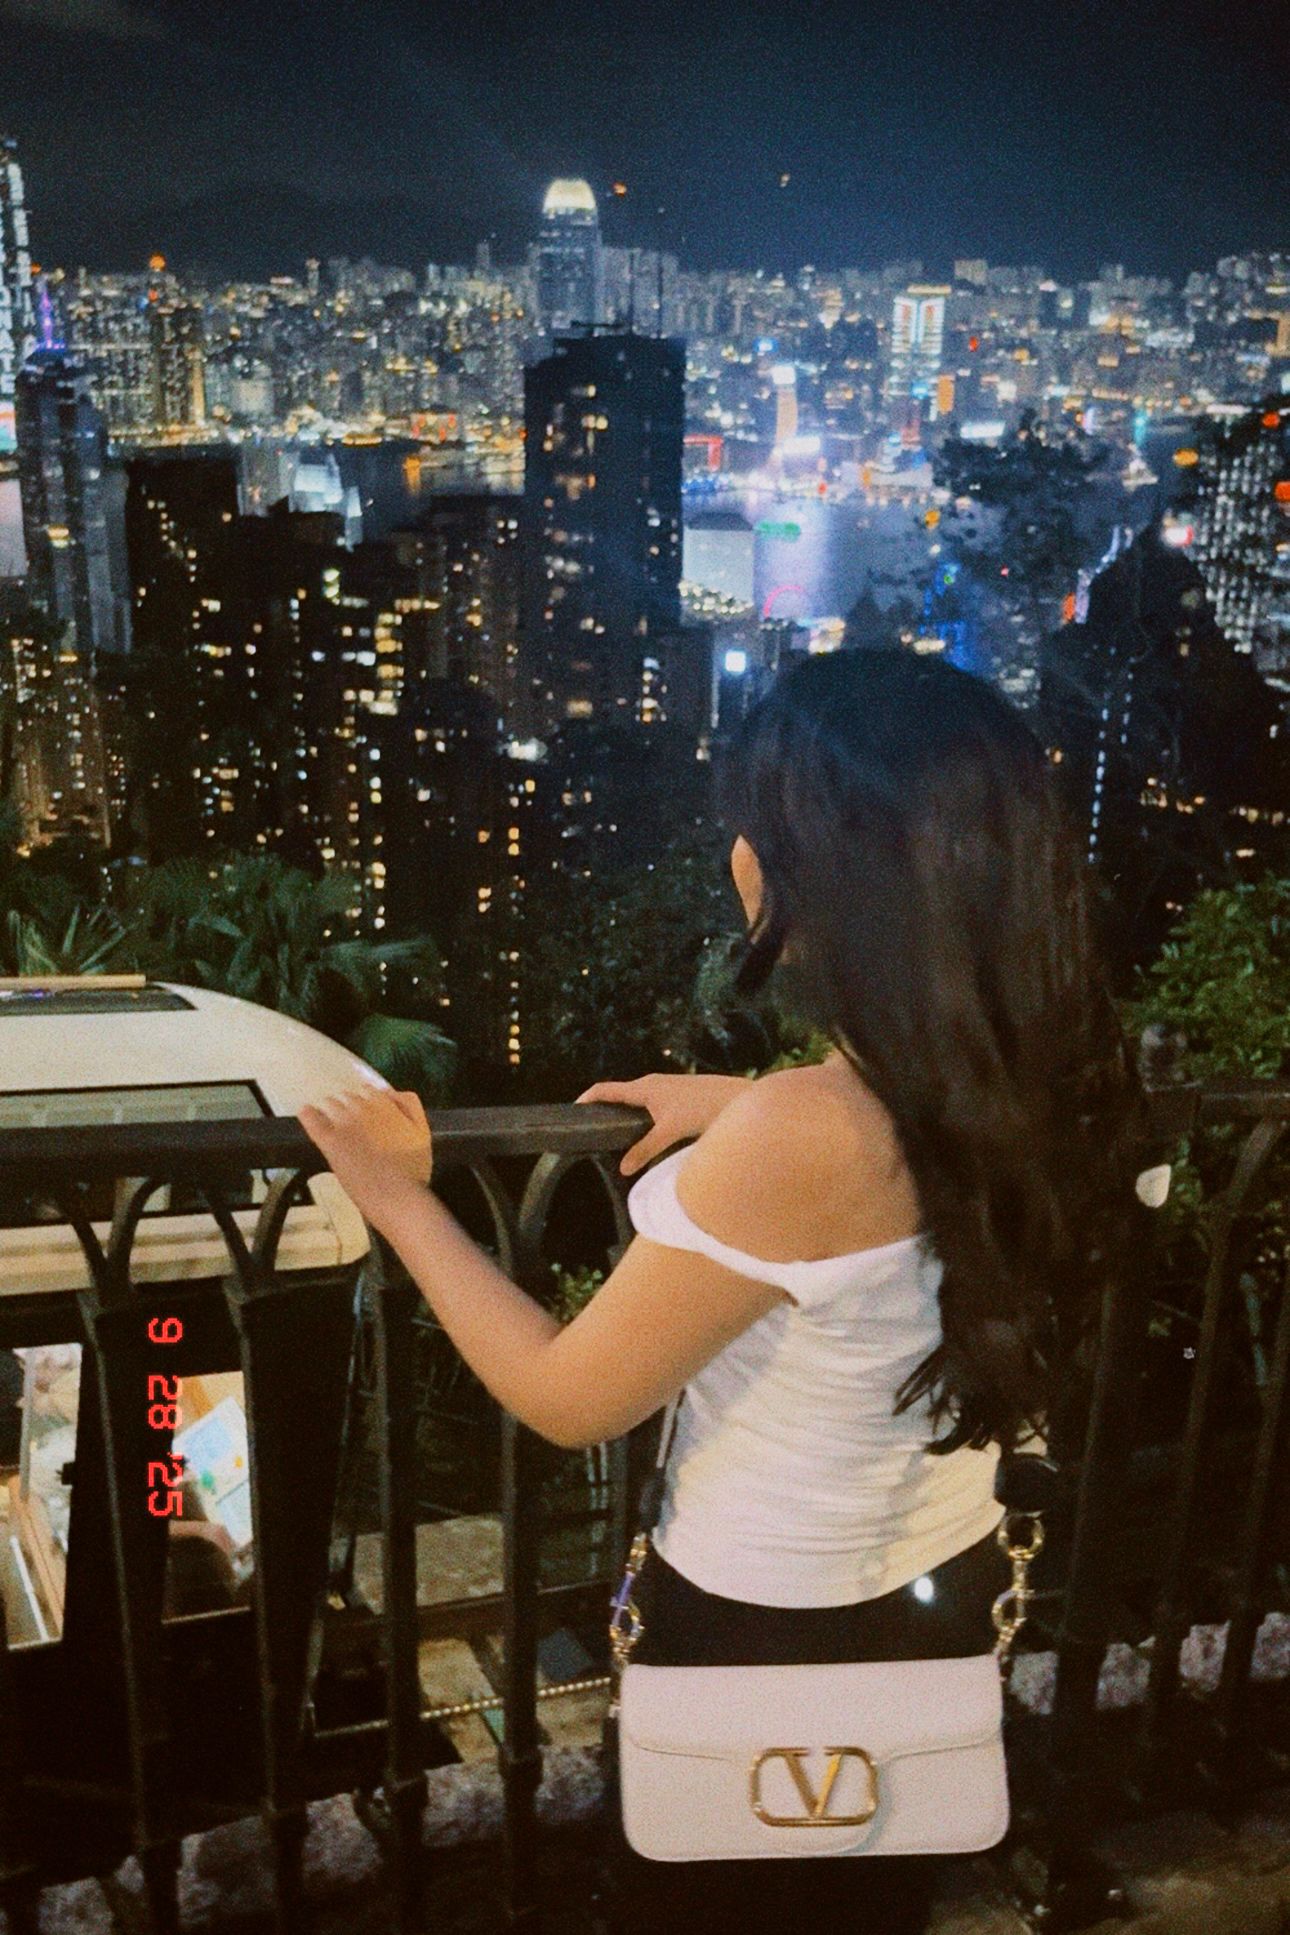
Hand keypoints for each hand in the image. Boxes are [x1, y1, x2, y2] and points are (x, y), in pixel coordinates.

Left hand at [297, 1087, 431, 1229]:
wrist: (396, 1196)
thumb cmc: (413, 1168)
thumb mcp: (422, 1131)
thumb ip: (410, 1106)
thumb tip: (391, 1091)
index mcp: (386, 1104)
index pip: (369, 1092)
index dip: (367, 1103)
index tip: (367, 1114)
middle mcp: (363, 1108)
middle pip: (349, 1098)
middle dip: (349, 1107)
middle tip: (352, 1124)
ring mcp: (344, 1124)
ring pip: (331, 1105)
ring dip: (331, 1110)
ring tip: (331, 1121)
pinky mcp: (330, 1142)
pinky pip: (313, 1121)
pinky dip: (308, 1115)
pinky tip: (306, 1111)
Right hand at [574, 1073, 752, 1175]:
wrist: (736, 1096)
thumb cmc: (702, 1108)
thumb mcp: (670, 1131)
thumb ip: (646, 1149)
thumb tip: (623, 1169)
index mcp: (643, 1087)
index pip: (604, 1089)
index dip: (586, 1099)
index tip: (571, 1113)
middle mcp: (651, 1083)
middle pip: (618, 1094)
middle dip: (603, 1109)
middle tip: (589, 1130)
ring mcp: (664, 1087)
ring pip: (635, 1100)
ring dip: (622, 1113)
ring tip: (612, 1134)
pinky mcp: (677, 1094)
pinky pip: (649, 1104)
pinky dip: (638, 1115)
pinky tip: (643, 1132)